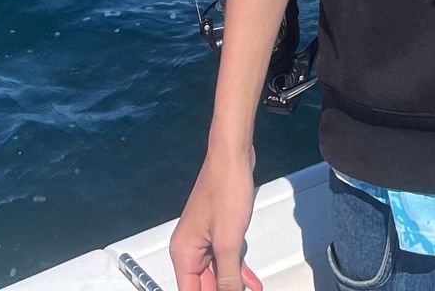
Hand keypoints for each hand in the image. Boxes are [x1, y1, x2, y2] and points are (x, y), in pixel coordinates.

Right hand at [169, 145, 264, 290]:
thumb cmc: (226, 188)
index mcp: (183, 252)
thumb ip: (228, 276)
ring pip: (216, 272)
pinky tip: (251, 281)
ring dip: (233, 284)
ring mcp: (203, 238)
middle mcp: (189, 247)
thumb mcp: (229, 241)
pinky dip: (237, 268)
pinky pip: (225, 257)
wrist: (233, 157)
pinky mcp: (217, 230)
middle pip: (203, 284)